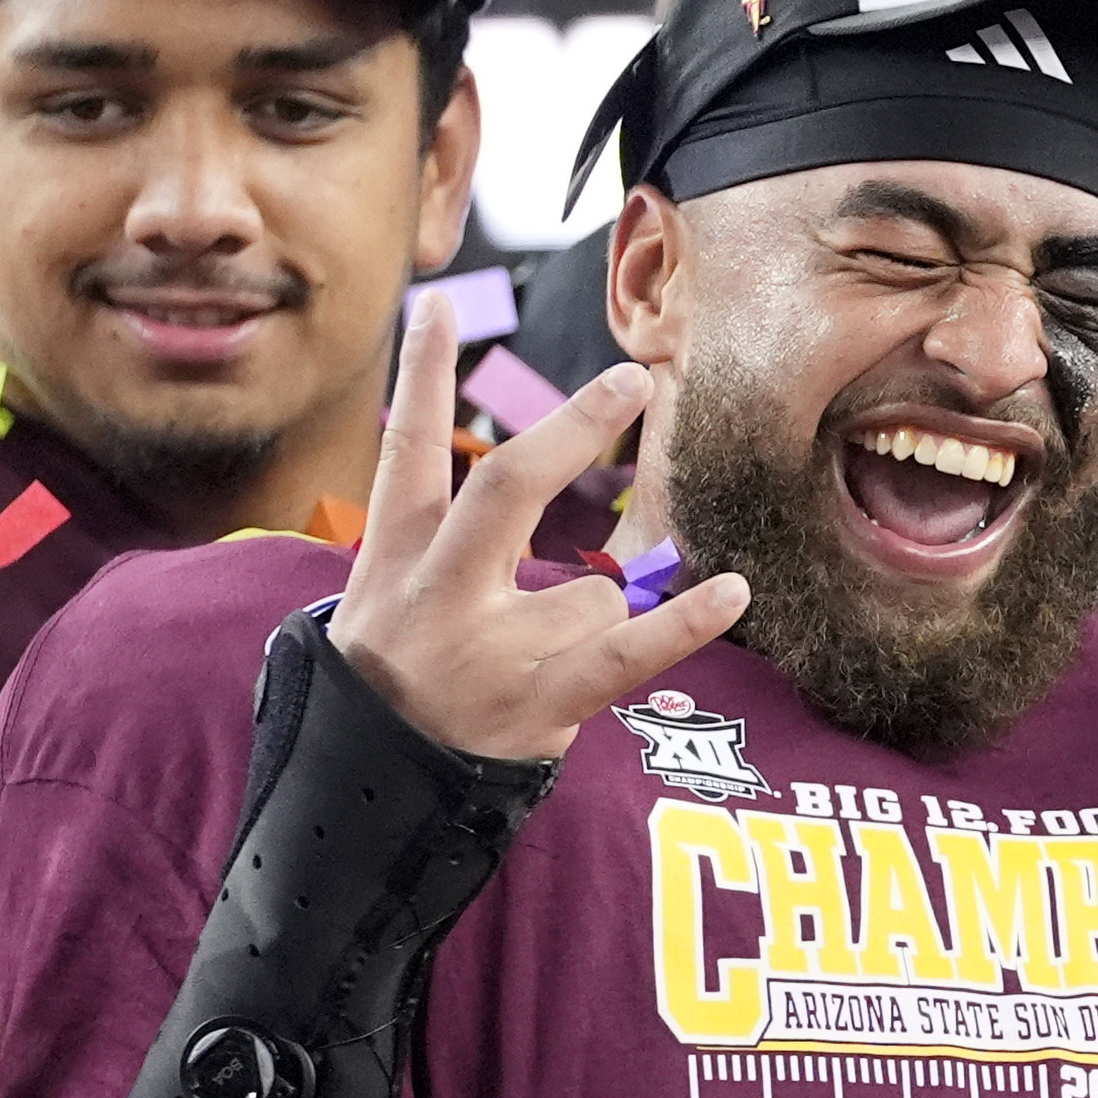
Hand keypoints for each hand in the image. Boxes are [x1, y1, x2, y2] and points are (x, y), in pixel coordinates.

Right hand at [323, 303, 746, 762]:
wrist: (365, 794)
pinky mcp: (538, 704)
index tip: (443, 302)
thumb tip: (514, 462)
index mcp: (392, 559)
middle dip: (572, 430)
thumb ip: (435, 535)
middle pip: (506, 487)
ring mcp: (489, 651)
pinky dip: (684, 621)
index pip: (406, 448)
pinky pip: (628, 654)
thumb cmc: (392, 683)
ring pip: (593, 591)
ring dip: (592, 621)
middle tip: (630, 380)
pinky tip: (732, 590)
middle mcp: (439, 595)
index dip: (423, 373)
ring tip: (541, 665)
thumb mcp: (382, 600)